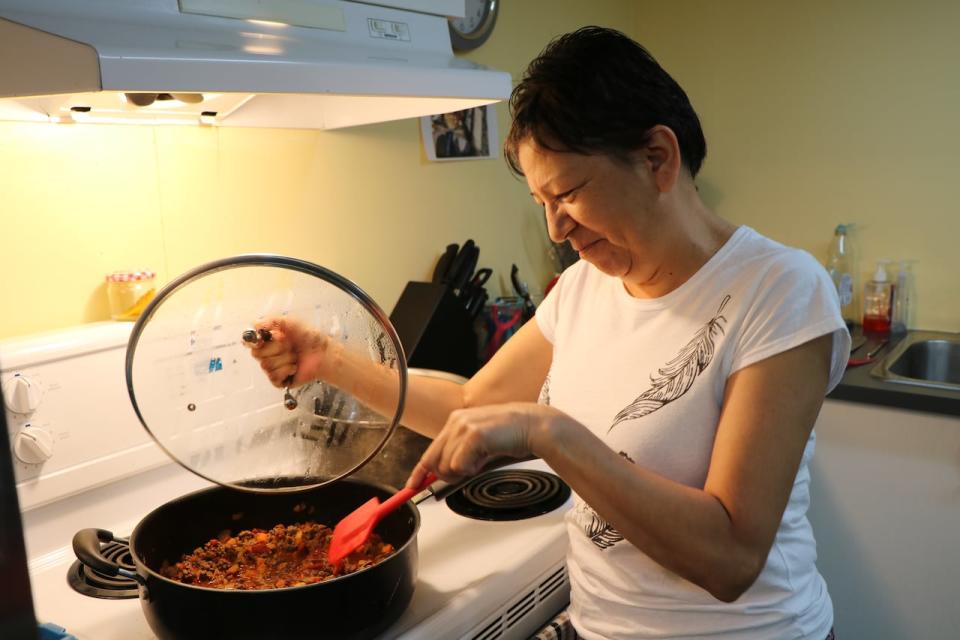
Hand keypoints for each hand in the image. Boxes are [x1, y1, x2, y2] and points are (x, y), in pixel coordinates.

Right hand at [243, 317, 330, 387]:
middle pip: (256, 354)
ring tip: (295, 356)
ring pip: (266, 365)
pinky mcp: (279, 381)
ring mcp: (272, 368)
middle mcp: (267, 354)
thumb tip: (254, 325)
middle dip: (276, 347)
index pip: (249, 342)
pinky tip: (295, 367)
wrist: (323, 353)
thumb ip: (270, 321)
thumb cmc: (308, 337)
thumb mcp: (289, 322)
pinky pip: (274, 376)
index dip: (253, 341)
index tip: (262, 339)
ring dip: (284, 358)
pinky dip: (286, 370)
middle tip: (289, 344)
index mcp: (267, 340)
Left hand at [405, 403, 562, 488]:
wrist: (533, 426)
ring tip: (482, 460)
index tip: (411, 486)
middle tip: (469, 471)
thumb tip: (444, 474)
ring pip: (446, 466)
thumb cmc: (510, 435)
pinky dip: (471, 469)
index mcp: (455, 421)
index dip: (419, 471)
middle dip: (445, 475)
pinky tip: (485, 458)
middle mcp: (455, 421)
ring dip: (463, 472)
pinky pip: (459, 465)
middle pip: (434, 461)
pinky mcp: (473, 435)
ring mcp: (463, 426)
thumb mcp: (479, 446)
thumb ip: (460, 456)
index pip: (429, 450)